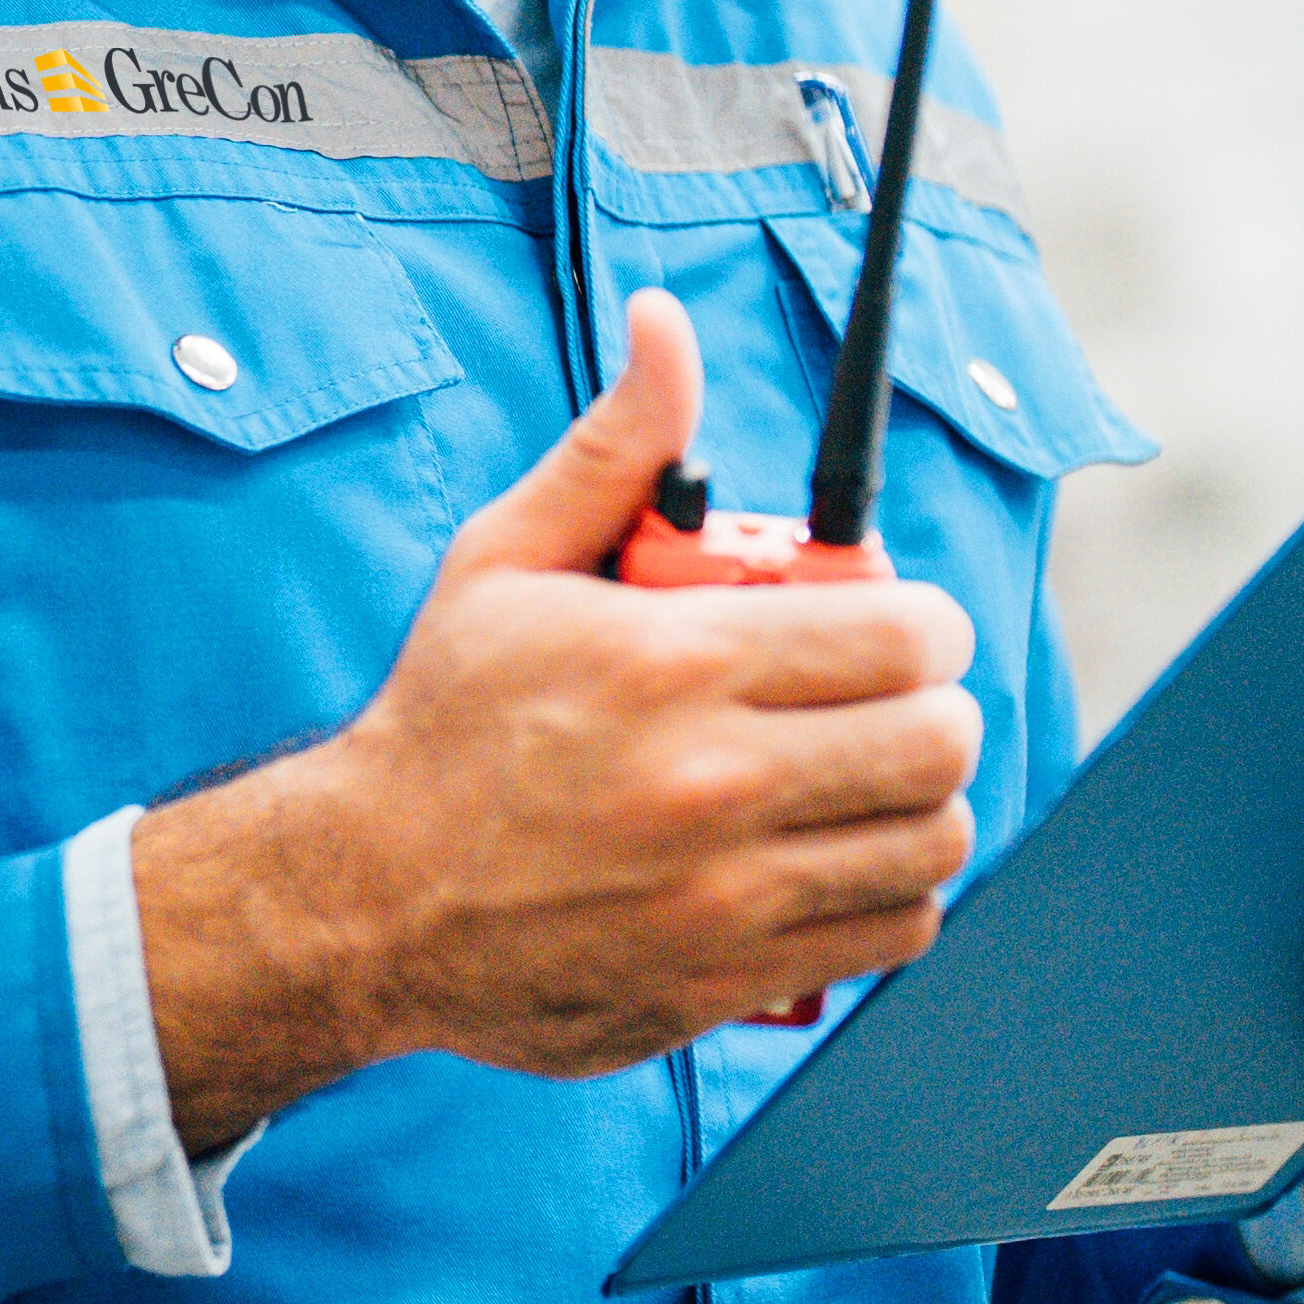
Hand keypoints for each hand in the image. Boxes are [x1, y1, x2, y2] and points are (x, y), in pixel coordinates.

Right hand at [145, 290, 986, 1146]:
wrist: (363, 897)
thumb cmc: (442, 718)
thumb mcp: (505, 560)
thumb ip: (616, 447)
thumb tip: (668, 324)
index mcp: (669, 663)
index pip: (901, 634)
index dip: (925, 621)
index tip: (897, 625)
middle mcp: (710, 782)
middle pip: (939, 740)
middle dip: (932, 704)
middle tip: (886, 698)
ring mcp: (726, 894)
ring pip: (932, 840)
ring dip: (919, 799)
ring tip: (861, 776)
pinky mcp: (731, 979)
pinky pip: (893, 931)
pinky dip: (890, 891)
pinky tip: (834, 856)